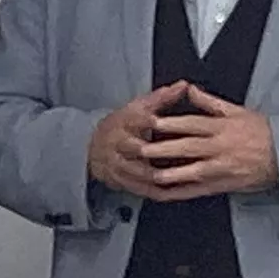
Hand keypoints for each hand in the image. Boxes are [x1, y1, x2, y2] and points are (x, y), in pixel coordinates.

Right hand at [86, 87, 183, 202]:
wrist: (94, 146)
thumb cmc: (123, 125)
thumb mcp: (139, 107)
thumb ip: (162, 98)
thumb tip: (184, 85)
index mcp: (123, 122)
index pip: (134, 119)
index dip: (147, 120)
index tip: (158, 120)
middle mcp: (117, 143)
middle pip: (135, 148)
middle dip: (155, 153)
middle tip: (179, 156)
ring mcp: (116, 163)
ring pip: (137, 171)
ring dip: (157, 176)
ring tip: (179, 177)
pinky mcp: (118, 179)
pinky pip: (138, 187)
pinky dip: (156, 191)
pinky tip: (173, 192)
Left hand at [142, 82, 277, 198]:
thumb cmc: (264, 132)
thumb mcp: (238, 111)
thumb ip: (209, 102)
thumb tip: (189, 90)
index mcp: (223, 127)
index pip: (192, 124)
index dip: (171, 123)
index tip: (152, 122)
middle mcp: (221, 147)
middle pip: (189, 147)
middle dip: (164, 148)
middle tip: (143, 148)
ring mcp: (223, 167)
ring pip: (194, 171)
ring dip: (173, 173)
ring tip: (153, 174)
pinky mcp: (226, 184)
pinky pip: (201, 189)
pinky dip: (183, 191)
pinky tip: (168, 192)